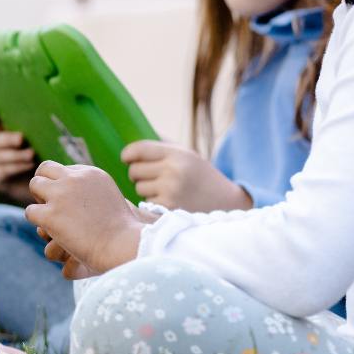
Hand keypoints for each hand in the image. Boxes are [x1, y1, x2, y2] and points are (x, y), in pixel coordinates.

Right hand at [0, 107, 36, 200]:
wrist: (38, 188)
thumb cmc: (40, 160)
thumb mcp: (39, 144)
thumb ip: (37, 135)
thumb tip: (46, 122)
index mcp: (4, 134)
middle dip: (9, 138)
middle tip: (22, 138)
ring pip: (1, 156)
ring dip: (17, 155)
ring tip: (32, 154)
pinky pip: (4, 170)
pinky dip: (17, 168)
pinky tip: (29, 166)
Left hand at [25, 161, 146, 275]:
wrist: (123, 247)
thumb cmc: (121, 229)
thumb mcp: (108, 198)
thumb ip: (89, 189)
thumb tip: (66, 189)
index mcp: (91, 172)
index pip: (64, 169)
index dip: (61, 184)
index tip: (68, 200)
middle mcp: (74, 178)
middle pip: (45, 169)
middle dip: (44, 184)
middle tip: (49, 203)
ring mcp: (60, 195)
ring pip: (34, 185)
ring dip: (38, 200)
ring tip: (49, 216)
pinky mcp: (50, 215)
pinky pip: (30, 211)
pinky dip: (37, 221)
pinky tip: (50, 230)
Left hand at [122, 140, 250, 211]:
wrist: (227, 202)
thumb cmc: (201, 176)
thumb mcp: (187, 155)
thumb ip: (161, 148)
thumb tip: (130, 145)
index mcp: (177, 154)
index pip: (138, 149)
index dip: (127, 154)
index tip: (126, 158)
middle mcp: (173, 170)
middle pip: (134, 170)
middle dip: (137, 174)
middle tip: (149, 176)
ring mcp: (170, 191)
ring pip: (138, 188)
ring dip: (146, 189)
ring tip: (165, 189)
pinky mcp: (169, 208)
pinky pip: (146, 202)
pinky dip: (154, 202)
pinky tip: (170, 200)